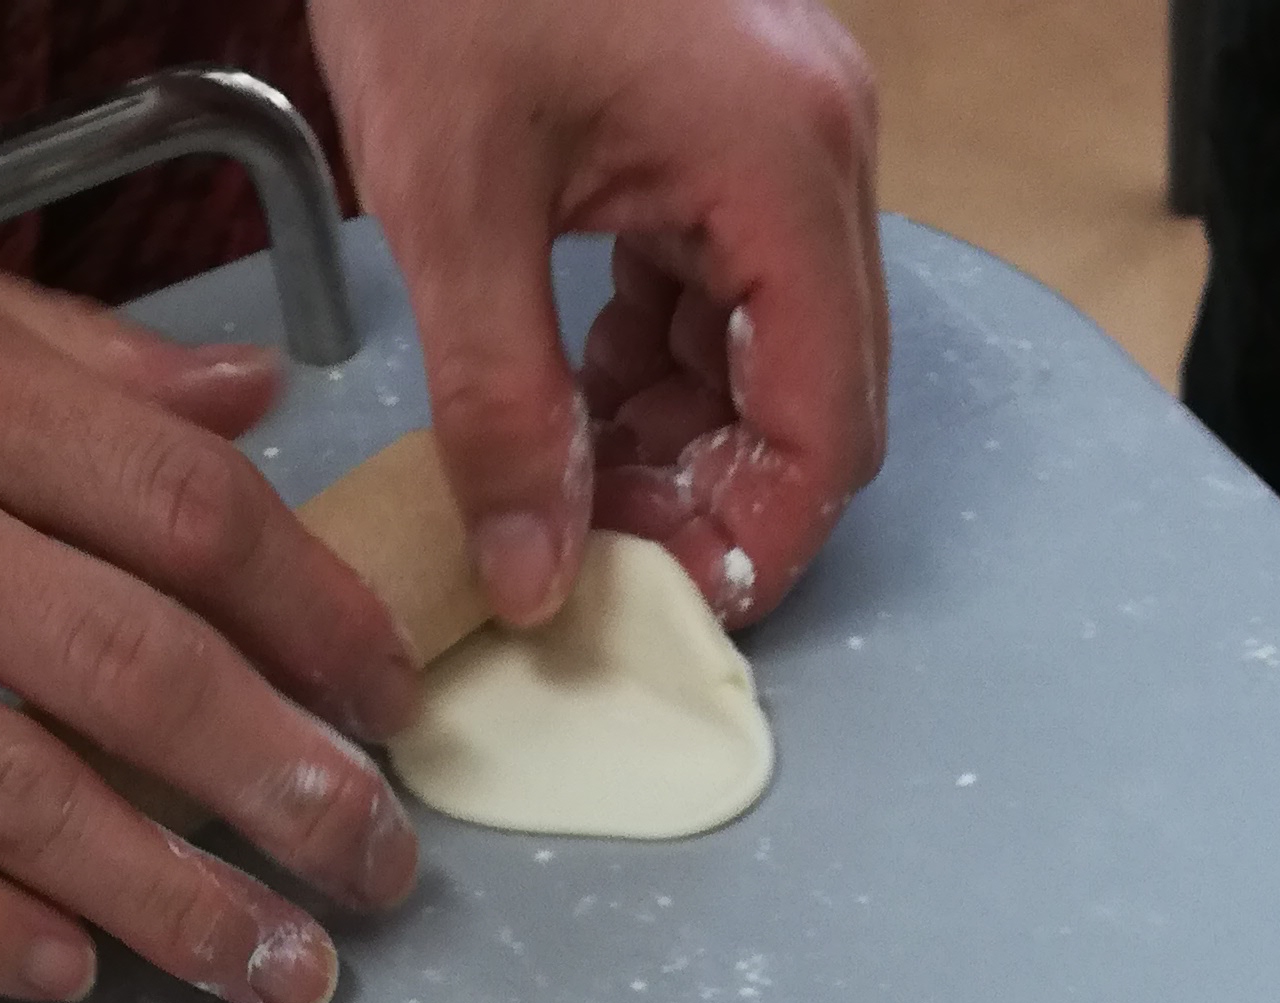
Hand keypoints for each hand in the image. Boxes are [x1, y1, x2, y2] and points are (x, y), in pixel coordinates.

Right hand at [0, 74, 423, 1002]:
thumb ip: (75, 361)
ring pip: (26, 791)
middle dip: (290, 789)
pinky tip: (65, 972)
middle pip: (142, 675)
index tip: (391, 702)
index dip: (318, 621)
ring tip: (281, 971)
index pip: (190, 521)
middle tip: (382, 874)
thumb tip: (249, 406)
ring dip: (177, 898)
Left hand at [313, 0, 884, 631]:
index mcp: (785, 165)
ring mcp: (782, 127)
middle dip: (716, 497)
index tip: (660, 606)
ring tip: (570, 487)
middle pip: (816, 396)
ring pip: (771, 349)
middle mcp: (818, 149)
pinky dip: (660, 361)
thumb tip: (531, 578)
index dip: (755, 543)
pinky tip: (572, 394)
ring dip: (684, 437)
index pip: (827, 428)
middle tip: (599, 560)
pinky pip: (725, 283)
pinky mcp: (725, 118)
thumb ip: (501, 410)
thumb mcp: (452, 202)